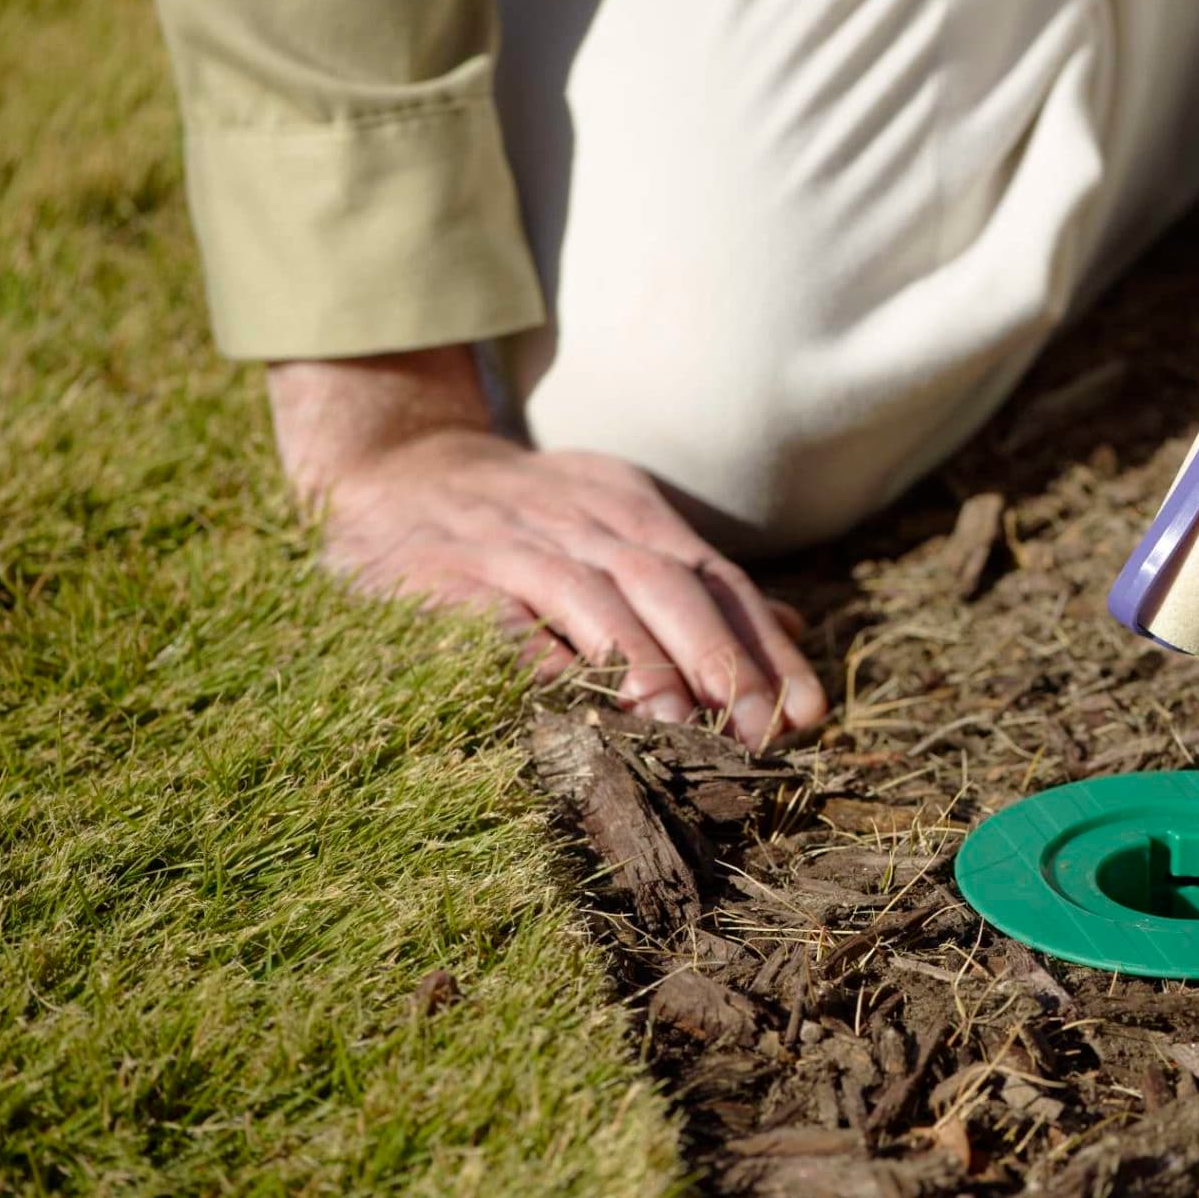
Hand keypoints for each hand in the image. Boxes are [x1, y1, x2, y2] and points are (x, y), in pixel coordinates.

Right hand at [269, 347, 828, 747]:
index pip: (716, 579)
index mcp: (630, 511)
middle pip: (668, 585)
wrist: (390, 466)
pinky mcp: (444, 574)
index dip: (764, 647)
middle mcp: (580, 521)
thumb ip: (693, 580)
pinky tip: (570, 705)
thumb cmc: (518, 517)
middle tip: (756, 731)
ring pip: (591, 598)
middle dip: (721, 661)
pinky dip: (536, 658)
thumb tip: (789, 627)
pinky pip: (497, 617)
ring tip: (680, 726)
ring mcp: (511, 544)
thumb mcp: (612, 524)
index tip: (808, 711)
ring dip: (639, 664)